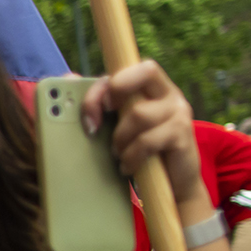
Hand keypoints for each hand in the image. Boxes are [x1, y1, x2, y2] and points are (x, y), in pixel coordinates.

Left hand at [81, 60, 204, 208]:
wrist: (173, 184)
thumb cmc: (139, 151)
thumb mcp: (117, 126)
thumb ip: (99, 103)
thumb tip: (68, 78)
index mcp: (152, 86)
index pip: (131, 65)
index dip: (108, 82)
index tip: (96, 107)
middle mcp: (169, 93)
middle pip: (146, 70)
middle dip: (117, 92)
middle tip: (99, 124)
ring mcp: (179, 112)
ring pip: (139, 113)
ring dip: (120, 139)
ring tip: (118, 154)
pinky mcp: (183, 135)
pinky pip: (147, 141)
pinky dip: (130, 157)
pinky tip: (128, 167)